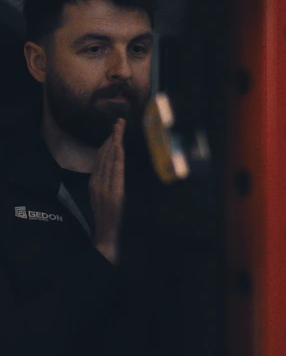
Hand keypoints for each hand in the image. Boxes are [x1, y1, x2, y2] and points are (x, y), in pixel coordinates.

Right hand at [90, 118, 124, 263]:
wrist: (105, 233)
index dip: (108, 142)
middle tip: (119, 121)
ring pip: (109, 161)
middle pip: (105, 155)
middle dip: (112, 137)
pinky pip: (114, 172)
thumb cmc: (106, 217)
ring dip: (115, 143)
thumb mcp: (104, 197)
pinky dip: (116, 159)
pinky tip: (118, 148)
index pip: (101, 158)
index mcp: (95, 182)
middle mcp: (97, 182)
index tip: (114, 129)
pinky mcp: (112, 192)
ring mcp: (104, 187)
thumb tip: (113, 169)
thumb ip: (107, 183)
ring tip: (119, 129)